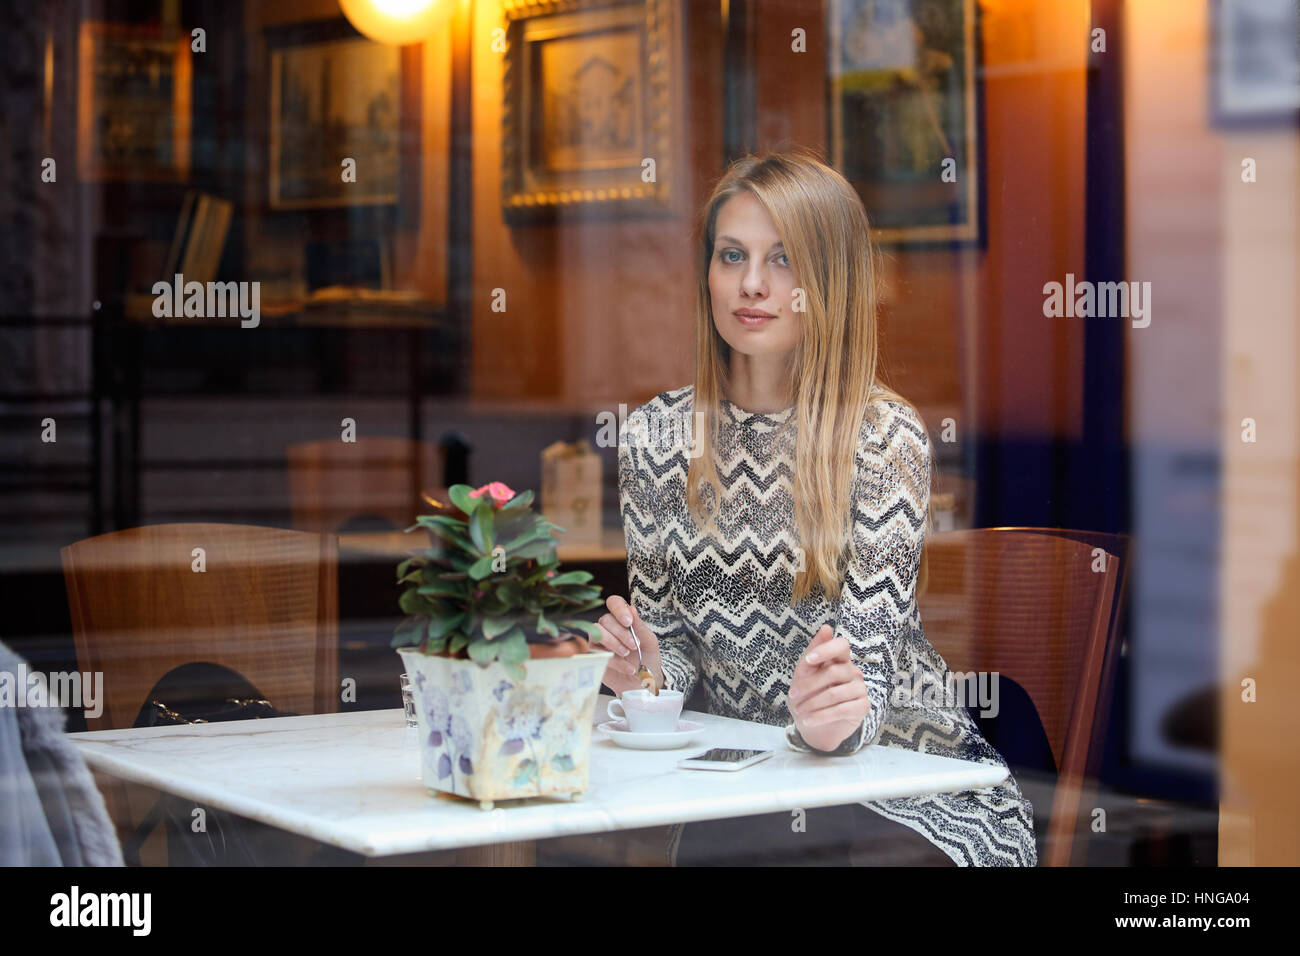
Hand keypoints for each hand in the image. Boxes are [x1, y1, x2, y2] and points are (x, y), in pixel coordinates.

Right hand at [592, 595, 665, 695]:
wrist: (643, 682)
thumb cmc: (647, 658)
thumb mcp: (649, 642)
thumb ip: (640, 626)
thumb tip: (631, 608)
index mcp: (622, 618)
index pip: (614, 602)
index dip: (619, 609)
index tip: (628, 622)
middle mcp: (608, 627)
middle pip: (605, 620)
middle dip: (620, 633)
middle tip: (634, 645)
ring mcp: (598, 641)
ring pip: (597, 633)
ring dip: (614, 643)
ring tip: (628, 654)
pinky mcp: (594, 657)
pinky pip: (598, 653)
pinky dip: (615, 661)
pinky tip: (629, 668)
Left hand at [788, 624, 870, 751]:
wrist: (815, 726)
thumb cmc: (809, 695)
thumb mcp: (804, 674)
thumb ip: (813, 652)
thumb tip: (826, 627)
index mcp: (840, 659)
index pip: (842, 645)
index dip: (826, 650)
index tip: (808, 659)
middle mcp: (853, 671)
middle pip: (832, 672)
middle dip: (808, 685)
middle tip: (792, 695)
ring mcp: (860, 689)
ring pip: (835, 694)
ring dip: (812, 704)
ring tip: (798, 712)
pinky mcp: (862, 706)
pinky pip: (841, 710)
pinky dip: (820, 716)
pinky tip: (808, 720)